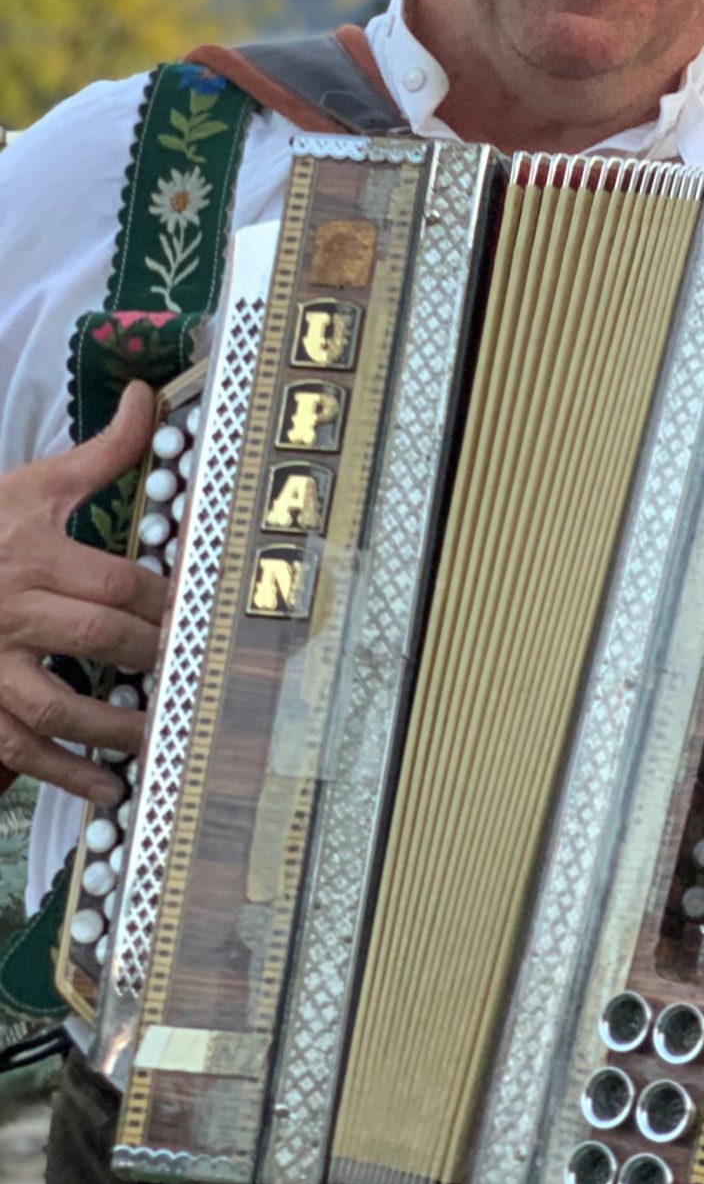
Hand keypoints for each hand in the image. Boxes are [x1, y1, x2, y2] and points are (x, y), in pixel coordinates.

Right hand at [0, 381, 169, 802]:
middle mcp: (9, 613)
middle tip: (202, 673)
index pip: (115, 583)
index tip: (204, 614)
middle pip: (97, 641)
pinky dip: (61, 775)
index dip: (167, 601)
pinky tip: (107, 787)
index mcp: (31, 556)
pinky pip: (16, 748)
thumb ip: (101, 453)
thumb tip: (150, 396)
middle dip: (153, 658)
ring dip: (115, 728)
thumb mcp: (33, 484)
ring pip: (56, 706)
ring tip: (164, 737)